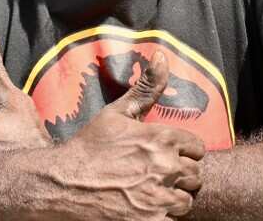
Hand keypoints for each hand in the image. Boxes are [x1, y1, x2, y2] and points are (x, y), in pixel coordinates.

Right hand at [45, 51, 205, 219]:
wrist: (64, 184)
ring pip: (187, 201)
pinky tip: (145, 209)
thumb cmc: (90, 147)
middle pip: (196, 176)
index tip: (166, 155)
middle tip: (157, 176)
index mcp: (162, 138)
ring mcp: (159, 198)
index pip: (198, 149)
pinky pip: (173, 220)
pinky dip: (162, 216)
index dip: (183, 152)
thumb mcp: (117, 113)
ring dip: (174, 198)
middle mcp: (166, 167)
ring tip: (152, 193)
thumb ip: (147, 87)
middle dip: (180, 176)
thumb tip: (164, 57)